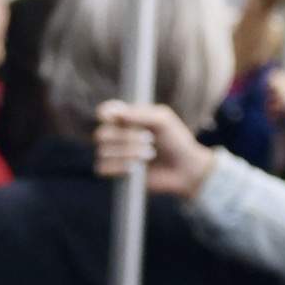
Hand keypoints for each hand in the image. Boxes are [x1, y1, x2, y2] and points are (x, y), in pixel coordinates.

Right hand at [94, 101, 214, 196]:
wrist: (183, 168)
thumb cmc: (175, 141)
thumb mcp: (162, 120)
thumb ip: (140, 114)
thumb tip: (115, 114)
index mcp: (128, 118)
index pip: (105, 112)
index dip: (105, 114)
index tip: (114, 118)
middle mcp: (117, 135)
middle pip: (101, 134)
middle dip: (126, 138)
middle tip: (149, 139)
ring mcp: (114, 154)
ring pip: (103, 152)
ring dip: (128, 153)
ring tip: (149, 155)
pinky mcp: (115, 172)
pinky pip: (103, 168)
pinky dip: (120, 167)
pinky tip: (136, 168)